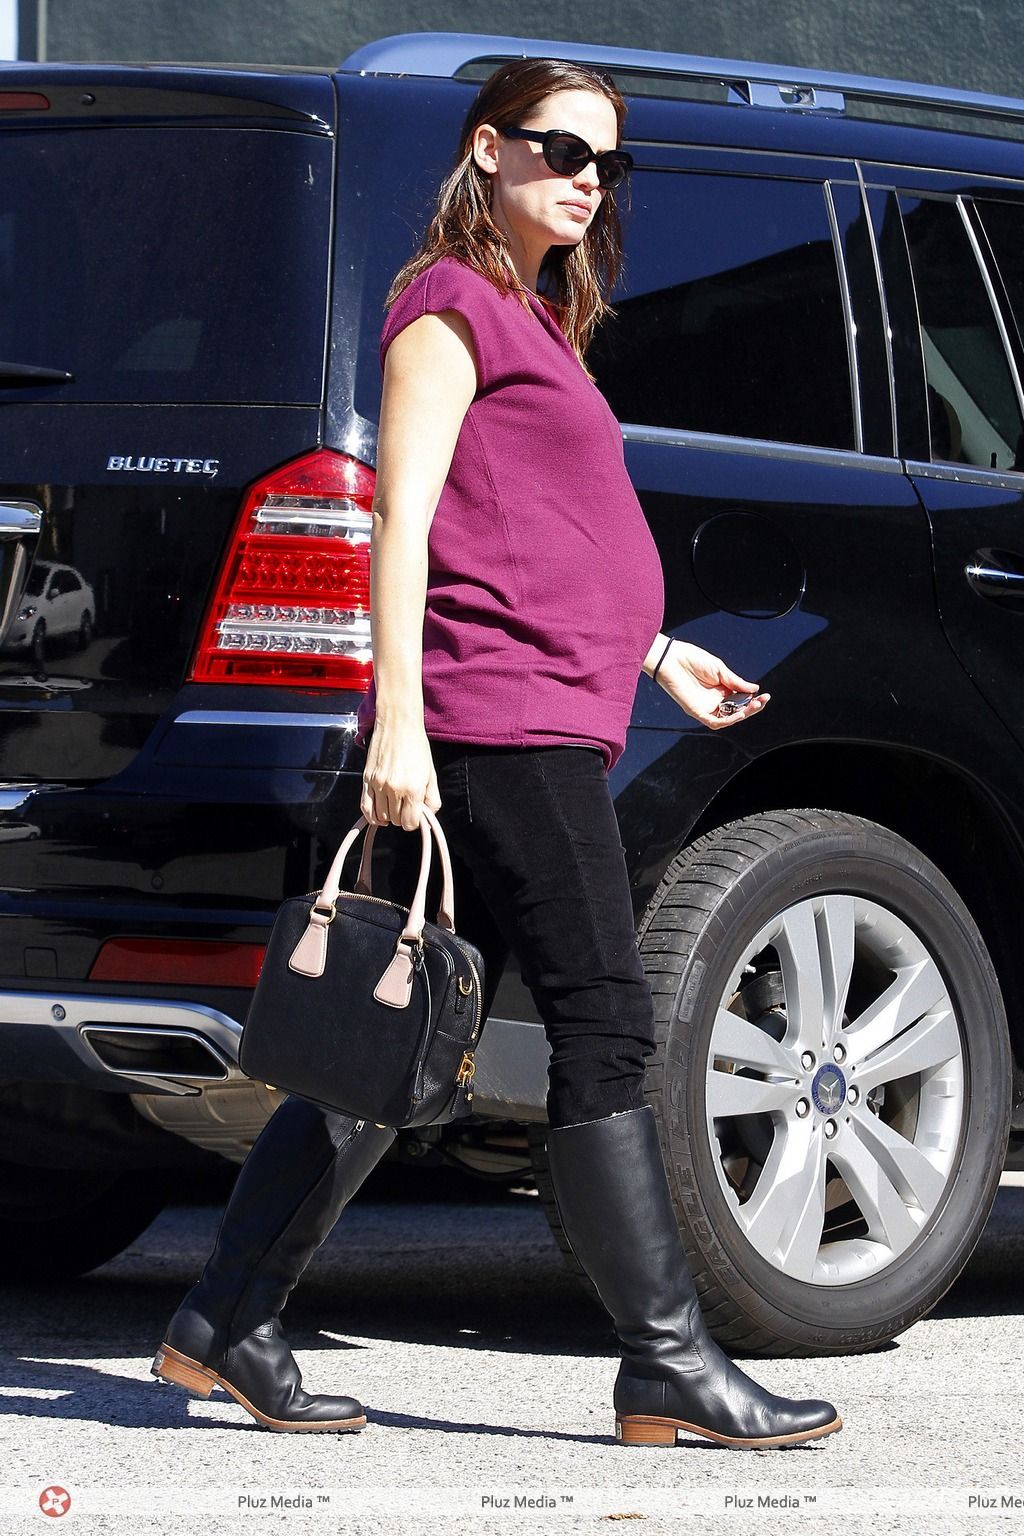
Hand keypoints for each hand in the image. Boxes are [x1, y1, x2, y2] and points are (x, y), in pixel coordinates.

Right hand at [360, 723, 440, 828]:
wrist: (398, 724)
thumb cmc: (416, 745)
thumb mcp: (431, 773)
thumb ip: (432, 798)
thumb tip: (428, 815)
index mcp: (413, 788)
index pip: (410, 823)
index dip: (414, 821)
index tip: (416, 814)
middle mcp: (394, 788)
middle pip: (396, 821)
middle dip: (402, 817)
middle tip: (407, 805)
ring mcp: (378, 784)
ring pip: (380, 817)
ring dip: (388, 815)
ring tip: (395, 804)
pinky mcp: (366, 779)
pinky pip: (365, 807)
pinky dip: (371, 815)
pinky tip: (379, 814)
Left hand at [654, 640, 769, 729]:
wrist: (671, 658)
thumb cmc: (692, 659)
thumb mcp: (720, 670)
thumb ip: (736, 682)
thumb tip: (755, 689)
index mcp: (721, 689)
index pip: (741, 700)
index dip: (753, 700)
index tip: (765, 695)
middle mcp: (714, 700)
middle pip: (737, 710)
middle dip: (752, 707)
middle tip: (763, 701)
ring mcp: (706, 707)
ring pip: (728, 718)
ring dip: (743, 714)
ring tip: (755, 706)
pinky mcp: (696, 711)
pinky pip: (714, 722)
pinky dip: (727, 720)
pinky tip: (739, 713)